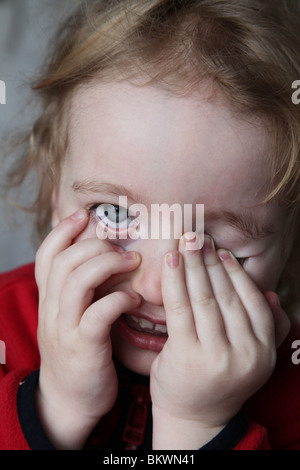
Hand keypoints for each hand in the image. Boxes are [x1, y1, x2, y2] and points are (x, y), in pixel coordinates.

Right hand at [35, 209, 140, 448]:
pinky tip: (134, 297)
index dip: (63, 231)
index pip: (46, 255)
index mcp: (49, 300)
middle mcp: (51, 310)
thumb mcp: (69, 317)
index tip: (85, 215)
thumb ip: (79, 290)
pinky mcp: (83, 347)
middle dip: (95, 245)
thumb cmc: (79, 352)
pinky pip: (98, 313)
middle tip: (123, 247)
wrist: (69, 400)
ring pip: (77, 281)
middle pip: (65, 261)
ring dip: (108, 264)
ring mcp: (64, 328)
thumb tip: (100, 258)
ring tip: (132, 263)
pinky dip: (119, 298)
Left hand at [150, 233, 288, 448]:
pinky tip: (170, 260)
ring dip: (192, 265)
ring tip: (185, 242)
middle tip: (198, 237)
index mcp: (263, 350)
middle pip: (226, 295)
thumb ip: (267, 329)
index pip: (251, 300)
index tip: (220, 251)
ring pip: (204, 298)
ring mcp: (215, 356)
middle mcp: (244, 353)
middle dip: (209, 261)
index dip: (235, 272)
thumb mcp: (251, 357)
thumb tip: (271, 295)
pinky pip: (179, 308)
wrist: (193, 417)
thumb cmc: (218, 379)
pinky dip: (174, 280)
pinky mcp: (186, 356)